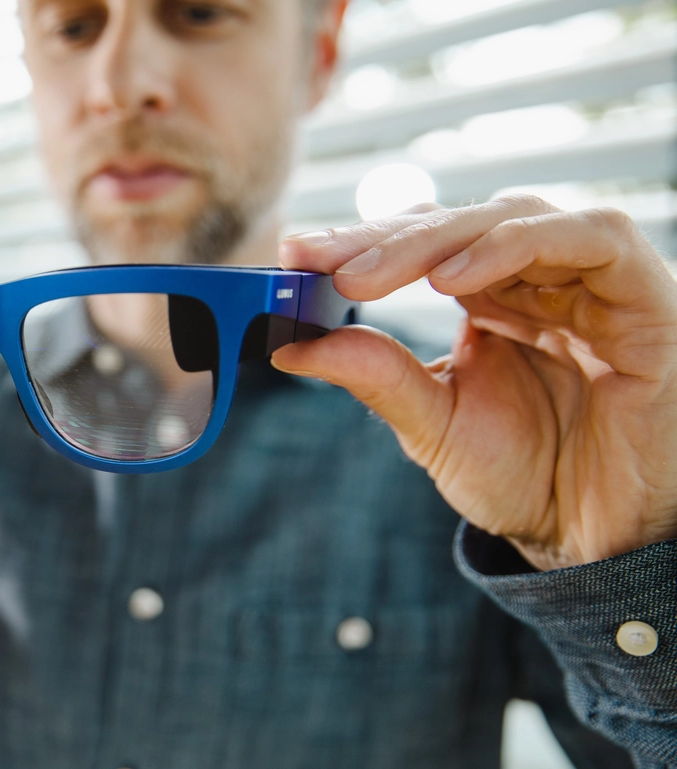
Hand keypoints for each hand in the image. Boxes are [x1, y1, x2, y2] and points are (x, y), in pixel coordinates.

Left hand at [274, 196, 676, 570]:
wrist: (598, 541)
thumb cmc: (526, 480)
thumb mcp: (434, 425)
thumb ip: (375, 377)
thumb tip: (290, 344)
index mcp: (492, 299)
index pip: (423, 245)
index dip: (360, 242)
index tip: (294, 256)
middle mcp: (541, 279)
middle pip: (458, 224)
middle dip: (380, 239)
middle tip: (315, 259)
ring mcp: (593, 282)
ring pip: (515, 217)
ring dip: (435, 239)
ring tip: (367, 273)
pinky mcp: (644, 296)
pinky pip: (593, 239)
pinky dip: (518, 244)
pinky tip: (454, 275)